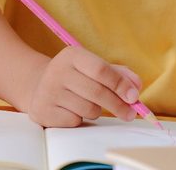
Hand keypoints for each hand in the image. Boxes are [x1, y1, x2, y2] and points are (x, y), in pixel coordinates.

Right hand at [27, 46, 142, 126]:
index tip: (134, 97)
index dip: (120, 85)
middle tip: (129, 114)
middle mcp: (57, 70)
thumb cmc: (76, 77)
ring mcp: (48, 91)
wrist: (39, 86)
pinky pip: (75, 121)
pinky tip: (73, 110)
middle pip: (97, 92)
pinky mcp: (43, 111)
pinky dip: (80, 119)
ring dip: (96, 111)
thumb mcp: (94, 68)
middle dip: (118, 105)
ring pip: (88, 109)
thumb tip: (136, 86)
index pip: (101, 70)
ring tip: (89, 104)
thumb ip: (119, 74)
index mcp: (72, 55)